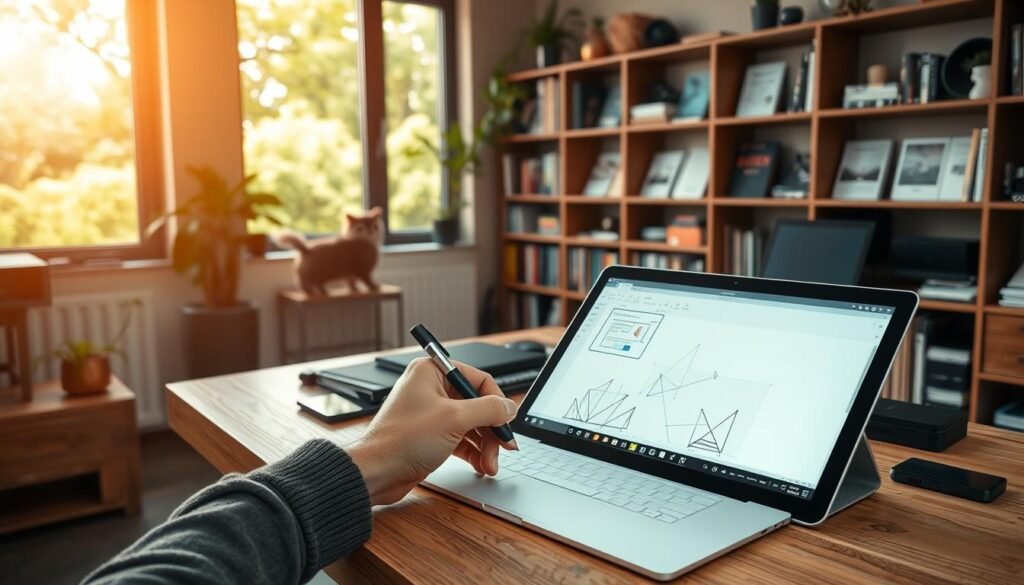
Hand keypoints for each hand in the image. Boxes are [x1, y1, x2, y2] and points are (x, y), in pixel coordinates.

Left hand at [346, 358, 518, 504]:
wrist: (375, 473)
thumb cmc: (402, 440)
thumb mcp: (455, 419)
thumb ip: (489, 410)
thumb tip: (509, 407)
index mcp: (432, 372)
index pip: (478, 380)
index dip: (497, 403)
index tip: (507, 423)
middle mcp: (431, 389)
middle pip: (477, 404)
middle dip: (491, 430)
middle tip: (502, 449)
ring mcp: (431, 413)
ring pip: (471, 424)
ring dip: (484, 445)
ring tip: (489, 465)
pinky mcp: (430, 435)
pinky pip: (460, 439)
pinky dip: (473, 452)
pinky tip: (480, 465)